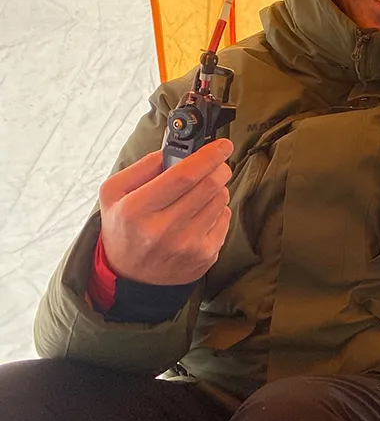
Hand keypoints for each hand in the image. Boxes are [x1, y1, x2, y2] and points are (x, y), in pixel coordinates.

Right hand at [99, 138, 233, 284]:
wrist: (130, 276)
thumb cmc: (124, 227)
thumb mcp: (114, 194)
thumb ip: (142, 167)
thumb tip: (175, 151)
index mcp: (136, 210)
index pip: (183, 176)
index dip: (208, 156)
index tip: (222, 145)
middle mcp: (163, 230)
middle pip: (209, 186)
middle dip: (219, 168)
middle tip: (218, 163)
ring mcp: (187, 246)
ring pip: (221, 201)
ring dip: (218, 188)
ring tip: (201, 192)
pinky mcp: (205, 256)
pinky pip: (225, 219)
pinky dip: (218, 209)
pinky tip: (200, 213)